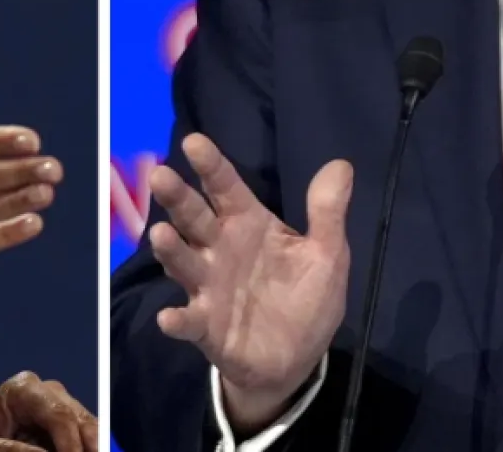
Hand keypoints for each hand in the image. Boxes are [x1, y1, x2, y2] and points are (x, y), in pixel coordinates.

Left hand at [0, 372, 97, 451]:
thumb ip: (8, 451)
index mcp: (23, 389)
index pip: (59, 415)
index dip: (72, 444)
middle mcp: (47, 393)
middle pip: (80, 420)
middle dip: (91, 446)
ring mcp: (57, 409)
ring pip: (88, 430)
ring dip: (92, 447)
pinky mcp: (60, 428)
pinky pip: (82, 441)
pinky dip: (83, 448)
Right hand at [147, 133, 352, 430]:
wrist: (295, 360)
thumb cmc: (305, 297)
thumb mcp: (326, 255)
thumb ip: (327, 212)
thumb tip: (342, 164)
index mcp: (247, 224)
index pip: (226, 187)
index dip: (211, 165)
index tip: (193, 141)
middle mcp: (219, 249)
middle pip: (194, 217)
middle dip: (177, 197)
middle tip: (161, 175)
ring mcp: (208, 287)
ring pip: (184, 262)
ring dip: (171, 249)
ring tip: (161, 235)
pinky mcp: (205, 326)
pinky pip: (188, 320)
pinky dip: (178, 320)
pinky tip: (170, 318)